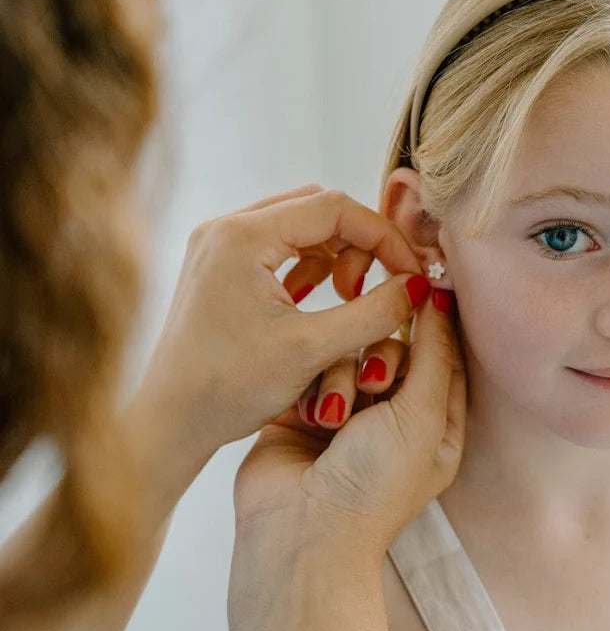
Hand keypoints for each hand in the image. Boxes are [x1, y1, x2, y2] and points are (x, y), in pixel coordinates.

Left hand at [127, 185, 430, 497]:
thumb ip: (375, 313)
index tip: (410, 272)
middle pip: (318, 208)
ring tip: (348, 298)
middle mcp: (225, 228)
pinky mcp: (219, 265)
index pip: (335, 207)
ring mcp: (219, 245)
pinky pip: (279, 246)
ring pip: (301, 225)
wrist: (169, 423)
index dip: (383, 237)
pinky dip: (310, 265)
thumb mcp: (312, 350)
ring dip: (336, 254)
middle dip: (359, 243)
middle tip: (374, 289)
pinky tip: (318, 300)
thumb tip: (419, 285)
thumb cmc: (228, 389)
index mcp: (242, 237)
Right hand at [231, 289, 464, 559]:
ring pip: (348, 353)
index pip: (442, 355)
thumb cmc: (374, 484)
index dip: (433, 325)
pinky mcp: (303, 410)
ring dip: (341, 377)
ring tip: (332, 418)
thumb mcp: (422, 416)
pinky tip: (307, 415)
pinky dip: (311, 386)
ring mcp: (347, 413)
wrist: (299, 531)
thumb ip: (434, 353)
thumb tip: (443, 298)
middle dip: (380, 360)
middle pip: (392, 348)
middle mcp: (393, 416)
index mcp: (435, 424)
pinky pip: (311, 366)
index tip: (420, 290)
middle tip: (374, 386)